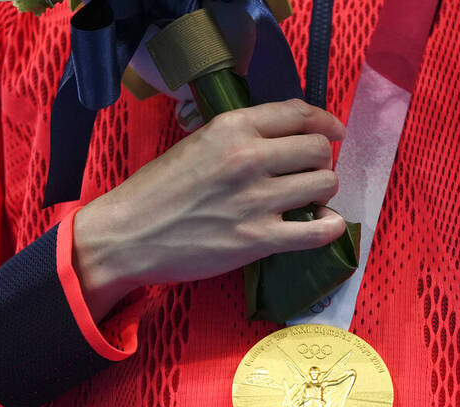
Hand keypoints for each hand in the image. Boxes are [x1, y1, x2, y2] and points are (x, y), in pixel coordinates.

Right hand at [73, 98, 346, 321]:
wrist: (127, 235)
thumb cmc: (156, 190)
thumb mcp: (196, 143)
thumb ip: (239, 136)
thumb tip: (281, 139)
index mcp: (232, 127)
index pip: (300, 114)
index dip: (324, 123)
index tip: (331, 133)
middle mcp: (249, 157)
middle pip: (319, 149)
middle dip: (319, 161)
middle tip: (306, 174)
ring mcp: (256, 200)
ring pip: (325, 184)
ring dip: (322, 192)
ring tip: (306, 201)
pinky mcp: (258, 239)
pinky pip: (319, 230)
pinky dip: (329, 227)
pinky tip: (322, 225)